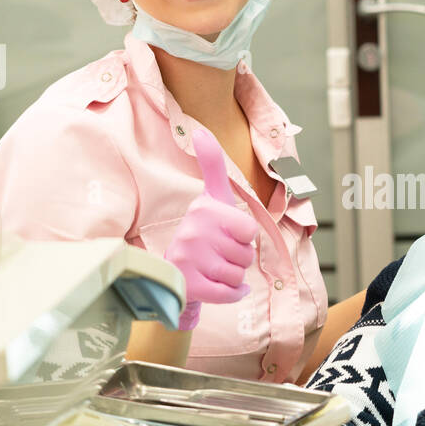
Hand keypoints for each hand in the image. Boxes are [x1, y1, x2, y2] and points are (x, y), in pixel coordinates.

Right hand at [164, 127, 258, 329]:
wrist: (174, 273)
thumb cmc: (203, 232)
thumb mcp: (211, 198)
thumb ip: (212, 165)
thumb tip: (200, 131)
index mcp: (203, 208)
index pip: (249, 229)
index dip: (244, 236)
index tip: (226, 232)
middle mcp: (192, 231)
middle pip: (246, 254)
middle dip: (239, 258)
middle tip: (218, 254)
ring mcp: (188, 258)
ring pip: (238, 275)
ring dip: (233, 276)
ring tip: (214, 269)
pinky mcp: (188, 285)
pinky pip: (229, 293)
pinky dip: (231, 294)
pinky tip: (218, 286)